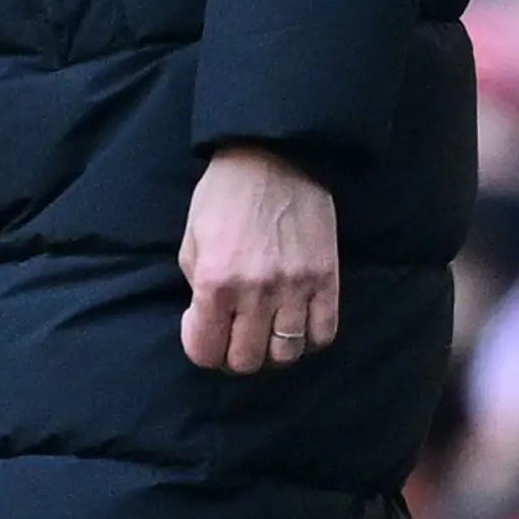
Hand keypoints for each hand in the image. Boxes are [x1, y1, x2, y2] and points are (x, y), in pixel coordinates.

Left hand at [179, 145, 339, 373]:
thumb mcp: (192, 238)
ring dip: (271, 349)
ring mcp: (295, 288)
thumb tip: (206, 321)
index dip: (201, 348)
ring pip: (286, 355)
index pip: (205, 350)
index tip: (202, 330)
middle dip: (234, 355)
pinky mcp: (327, 281)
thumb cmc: (224, 195)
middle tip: (233, 335)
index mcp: (215, 280)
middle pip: (246, 361)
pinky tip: (294, 323)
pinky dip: (307, 339)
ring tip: (265, 331)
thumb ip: (197, 285)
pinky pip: (322, 335)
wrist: (273, 157)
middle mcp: (255, 292)